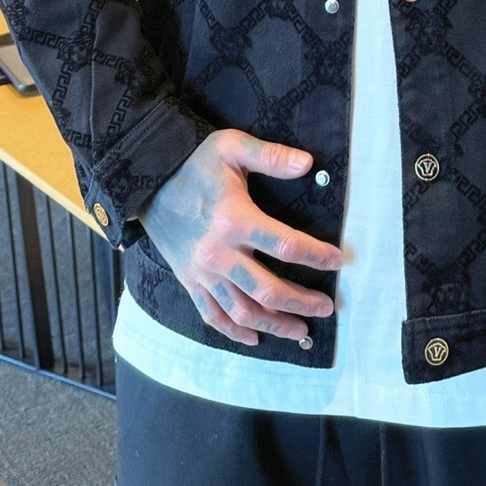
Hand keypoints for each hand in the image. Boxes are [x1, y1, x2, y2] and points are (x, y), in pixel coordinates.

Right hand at [139, 129, 343, 346]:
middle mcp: (220, 254)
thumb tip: (307, 163)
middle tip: (326, 307)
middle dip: (301, 302)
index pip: (286, 246)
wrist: (147, 177)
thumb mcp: (233, 147)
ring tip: (300, 331)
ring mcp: (203, 272)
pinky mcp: (188, 280)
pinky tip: (254, 338)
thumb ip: (271, 156)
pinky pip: (212, 315)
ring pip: (243, 312)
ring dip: (274, 325)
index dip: (316, 256)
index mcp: (235, 220)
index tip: (338, 261)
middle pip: (269, 290)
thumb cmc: (194, 161)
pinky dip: (234, 332)